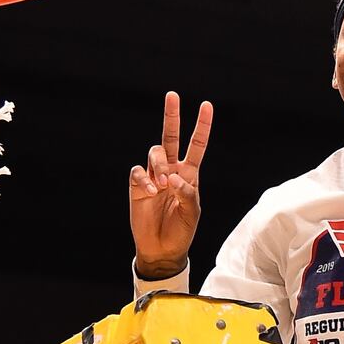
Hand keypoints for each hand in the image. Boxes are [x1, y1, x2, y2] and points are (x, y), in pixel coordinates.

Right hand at [129, 92, 212, 277]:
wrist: (162, 248)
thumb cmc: (181, 230)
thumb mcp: (192, 212)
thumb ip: (187, 193)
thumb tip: (174, 177)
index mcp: (189, 174)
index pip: (196, 145)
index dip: (202, 126)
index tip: (206, 106)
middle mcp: (171, 169)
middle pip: (170, 137)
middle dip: (172, 116)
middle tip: (172, 95)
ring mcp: (153, 176)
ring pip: (154, 153)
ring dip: (160, 164)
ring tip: (163, 183)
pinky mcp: (137, 185)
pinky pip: (138, 171)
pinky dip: (145, 179)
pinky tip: (152, 191)